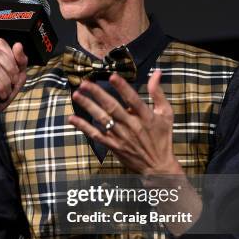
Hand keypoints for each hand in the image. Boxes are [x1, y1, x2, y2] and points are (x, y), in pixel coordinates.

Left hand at [68, 70, 182, 175]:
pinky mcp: (113, 146)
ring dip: (88, 107)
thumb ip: (158, 92)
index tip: (112, 76)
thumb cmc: (162, 137)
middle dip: (98, 94)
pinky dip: (84, 127)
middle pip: (112, 107)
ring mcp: (121, 137)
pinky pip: (96, 135)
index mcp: (146, 116)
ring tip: (77, 95)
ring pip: (102, 119)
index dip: (122, 87)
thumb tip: (156, 72)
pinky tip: (72, 119)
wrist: (158, 166)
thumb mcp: (166, 114)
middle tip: (84, 83)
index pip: (132, 99)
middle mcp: (132, 125)